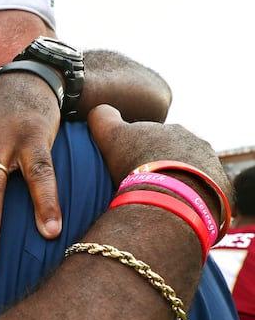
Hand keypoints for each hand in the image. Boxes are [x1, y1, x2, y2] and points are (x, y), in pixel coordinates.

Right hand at [87, 104, 230, 195]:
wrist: (168, 198)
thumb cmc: (136, 164)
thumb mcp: (109, 135)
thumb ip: (102, 117)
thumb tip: (100, 111)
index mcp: (173, 130)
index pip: (155, 138)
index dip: (140, 150)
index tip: (129, 166)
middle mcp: (197, 145)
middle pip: (176, 155)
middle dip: (161, 165)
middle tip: (143, 184)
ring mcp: (211, 167)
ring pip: (191, 173)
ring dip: (177, 182)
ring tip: (158, 199)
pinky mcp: (220, 191)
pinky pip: (204, 194)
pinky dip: (190, 199)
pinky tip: (175, 208)